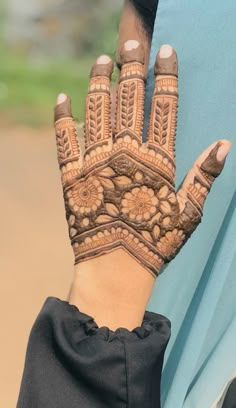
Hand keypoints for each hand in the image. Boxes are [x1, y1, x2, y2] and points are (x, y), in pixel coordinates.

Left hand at [54, 42, 230, 278]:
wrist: (115, 267)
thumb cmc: (155, 242)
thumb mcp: (189, 211)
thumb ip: (205, 176)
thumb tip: (224, 145)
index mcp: (157, 160)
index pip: (164, 106)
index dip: (166, 76)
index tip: (166, 52)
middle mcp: (126, 153)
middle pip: (130, 99)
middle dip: (132, 67)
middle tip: (132, 44)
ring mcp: (96, 162)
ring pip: (97, 110)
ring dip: (99, 82)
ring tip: (102, 61)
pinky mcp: (72, 175)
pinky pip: (64, 138)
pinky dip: (62, 116)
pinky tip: (63, 97)